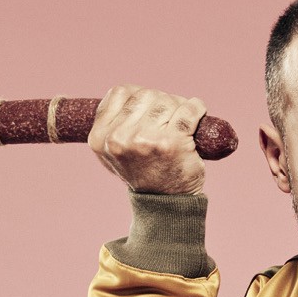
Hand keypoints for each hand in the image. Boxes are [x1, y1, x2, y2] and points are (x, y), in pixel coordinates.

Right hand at [89, 85, 207, 193]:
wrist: (165, 203)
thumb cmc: (144, 171)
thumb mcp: (114, 151)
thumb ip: (114, 123)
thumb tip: (130, 94)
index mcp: (100, 137)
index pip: (120, 93)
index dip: (139, 96)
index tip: (150, 109)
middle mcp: (119, 138)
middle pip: (146, 95)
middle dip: (162, 102)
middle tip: (170, 119)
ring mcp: (145, 140)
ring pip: (167, 101)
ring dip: (179, 106)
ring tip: (181, 122)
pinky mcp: (172, 143)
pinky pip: (188, 111)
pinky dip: (196, 108)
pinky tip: (197, 112)